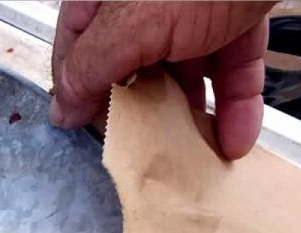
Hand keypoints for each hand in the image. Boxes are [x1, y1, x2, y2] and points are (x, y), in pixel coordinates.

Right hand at [49, 1, 274, 159]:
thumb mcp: (130, 23)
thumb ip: (90, 67)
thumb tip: (63, 110)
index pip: (76, 49)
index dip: (81, 93)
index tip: (91, 130)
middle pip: (132, 65)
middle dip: (142, 110)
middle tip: (142, 147)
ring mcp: (193, 5)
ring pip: (185, 69)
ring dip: (191, 115)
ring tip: (192, 150)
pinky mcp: (237, 14)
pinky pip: (231, 65)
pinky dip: (235, 102)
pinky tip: (235, 135)